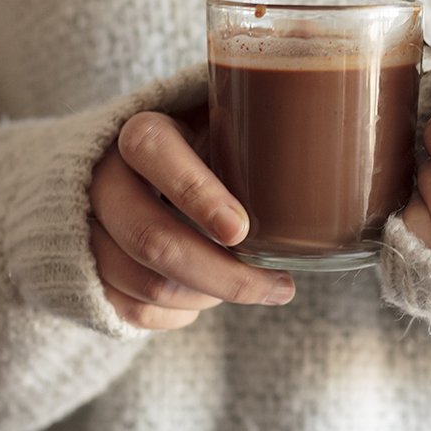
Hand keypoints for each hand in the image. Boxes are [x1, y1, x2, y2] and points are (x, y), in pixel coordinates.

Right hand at [88, 105, 295, 329]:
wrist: (113, 167)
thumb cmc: (195, 141)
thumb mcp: (220, 115)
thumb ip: (262, 116)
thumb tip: (345, 114)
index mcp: (139, 131)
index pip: (154, 153)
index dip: (195, 193)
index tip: (242, 229)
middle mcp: (101, 179)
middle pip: (152, 239)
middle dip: (224, 275)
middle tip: (280, 285)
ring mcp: (87, 229)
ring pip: (147, 285)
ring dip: (210, 297)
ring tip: (254, 287)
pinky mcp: (85, 273)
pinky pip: (133, 312)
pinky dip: (181, 315)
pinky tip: (209, 299)